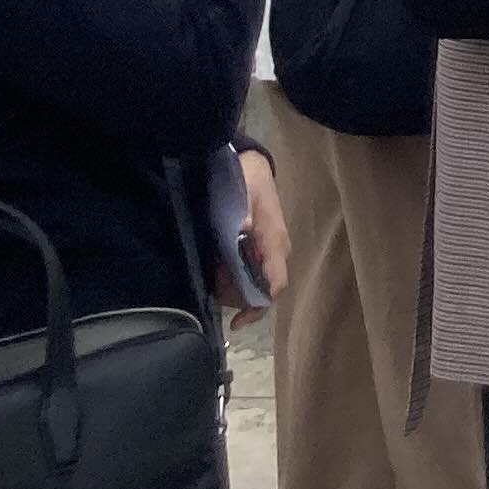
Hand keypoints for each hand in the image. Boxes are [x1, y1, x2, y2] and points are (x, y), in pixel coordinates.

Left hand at [223, 148, 287, 328]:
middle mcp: (275, 251)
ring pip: (253, 285)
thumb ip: (243, 212)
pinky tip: (217, 268)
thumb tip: (243, 232)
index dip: (258, 306)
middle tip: (214, 282)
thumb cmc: (245, 179)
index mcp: (274, 241)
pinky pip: (246, 274)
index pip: (275, 282)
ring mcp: (266, 251)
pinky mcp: (257, 250)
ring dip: (232, 288)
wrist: (249, 166)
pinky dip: (230, 279)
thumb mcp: (242, 191)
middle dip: (237, 296)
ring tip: (213, 272)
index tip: (236, 322)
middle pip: (262, 290)